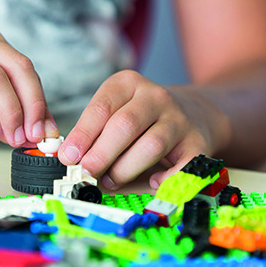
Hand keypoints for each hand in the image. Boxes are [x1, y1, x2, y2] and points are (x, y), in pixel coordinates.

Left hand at [57, 70, 227, 189]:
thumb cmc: (141, 120)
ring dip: (125, 169)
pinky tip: (151, 182)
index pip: (101, 108)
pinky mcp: (197, 142)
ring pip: (150, 145)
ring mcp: (178, 119)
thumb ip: (94, 134)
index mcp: (127, 84)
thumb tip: (71, 160)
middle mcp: (155, 97)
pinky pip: (181, 164)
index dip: (82, 135)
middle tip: (86, 173)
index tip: (68, 157)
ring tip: (110, 181)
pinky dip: (165, 178)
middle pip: (124, 125)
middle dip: (101, 154)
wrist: (193, 112)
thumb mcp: (114, 113)